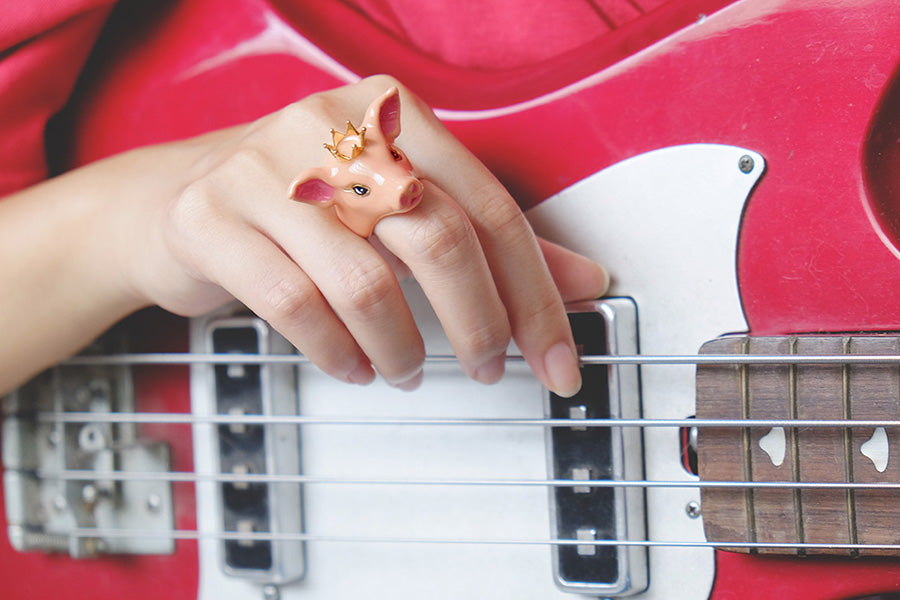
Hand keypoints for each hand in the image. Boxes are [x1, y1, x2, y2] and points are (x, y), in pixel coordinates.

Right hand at [119, 75, 607, 394]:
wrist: (176, 199)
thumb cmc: (309, 206)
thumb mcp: (402, 207)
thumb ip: (491, 240)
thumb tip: (586, 280)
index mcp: (392, 112)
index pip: (489, 207)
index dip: (535, 294)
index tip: (555, 360)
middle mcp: (330, 127)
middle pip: (438, 238)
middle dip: (479, 323)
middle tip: (488, 368)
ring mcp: (264, 168)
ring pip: (364, 282)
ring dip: (402, 347)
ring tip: (407, 369)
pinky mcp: (209, 218)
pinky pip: (294, 304)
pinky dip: (337, 352)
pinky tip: (354, 366)